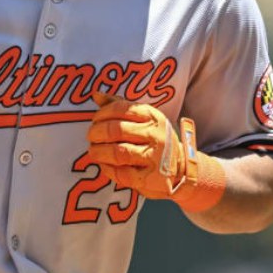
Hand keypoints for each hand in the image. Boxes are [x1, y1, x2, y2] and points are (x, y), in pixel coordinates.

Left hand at [86, 92, 224, 211]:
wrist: (182, 170)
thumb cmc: (154, 141)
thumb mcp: (143, 120)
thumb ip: (119, 106)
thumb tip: (96, 94)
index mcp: (153, 116)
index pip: (119, 108)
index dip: (100, 114)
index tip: (95, 121)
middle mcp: (156, 135)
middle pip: (115, 130)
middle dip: (96, 133)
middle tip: (91, 137)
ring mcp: (155, 157)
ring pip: (117, 152)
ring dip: (98, 152)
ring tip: (94, 151)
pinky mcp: (151, 178)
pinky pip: (121, 173)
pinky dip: (107, 169)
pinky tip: (105, 165)